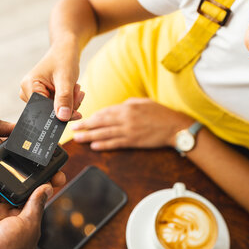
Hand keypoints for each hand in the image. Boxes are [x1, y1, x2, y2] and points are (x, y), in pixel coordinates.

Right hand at [0, 139, 62, 248]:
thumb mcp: (27, 226)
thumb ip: (36, 204)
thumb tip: (49, 187)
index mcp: (25, 218)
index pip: (32, 191)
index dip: (34, 174)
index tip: (36, 156)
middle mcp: (7, 212)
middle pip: (9, 182)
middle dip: (9, 165)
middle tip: (8, 144)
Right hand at [20, 43, 84, 120]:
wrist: (65, 50)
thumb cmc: (64, 59)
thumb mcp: (66, 79)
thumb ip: (64, 99)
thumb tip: (62, 118)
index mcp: (29, 85)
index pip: (43, 110)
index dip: (60, 113)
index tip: (77, 112)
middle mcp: (27, 92)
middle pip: (49, 112)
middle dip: (67, 106)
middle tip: (79, 93)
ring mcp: (34, 95)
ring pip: (55, 111)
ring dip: (70, 103)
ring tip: (77, 88)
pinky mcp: (42, 96)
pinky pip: (56, 107)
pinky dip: (68, 102)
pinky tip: (74, 90)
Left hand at [70, 98, 194, 149]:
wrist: (175, 126)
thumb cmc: (160, 113)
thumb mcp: (142, 102)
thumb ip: (127, 104)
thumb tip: (115, 109)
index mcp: (127, 107)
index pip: (105, 112)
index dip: (92, 116)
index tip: (82, 119)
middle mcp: (126, 119)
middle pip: (101, 123)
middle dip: (85, 126)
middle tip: (73, 129)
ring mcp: (129, 131)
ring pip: (105, 134)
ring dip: (90, 137)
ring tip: (78, 139)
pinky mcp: (134, 142)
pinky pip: (116, 144)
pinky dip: (104, 145)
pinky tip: (94, 146)